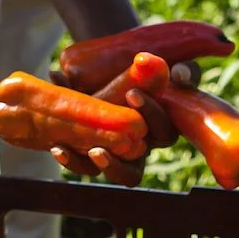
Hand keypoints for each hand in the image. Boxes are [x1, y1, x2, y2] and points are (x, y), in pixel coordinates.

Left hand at [47, 65, 185, 186]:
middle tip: (97, 149)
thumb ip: (185, 72)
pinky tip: (53, 142)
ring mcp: (113, 152)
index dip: (150, 114)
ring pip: (99, 172)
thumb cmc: (151, 70)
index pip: (162, 133)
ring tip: (62, 150)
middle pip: (130, 173)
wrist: (120, 64)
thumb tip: (180, 75)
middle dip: (113, 163)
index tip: (132, 92)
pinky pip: (79, 162)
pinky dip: (65, 155)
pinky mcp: (89, 147)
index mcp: (160, 132)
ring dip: (80, 165)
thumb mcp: (170, 68)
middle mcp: (137, 150)